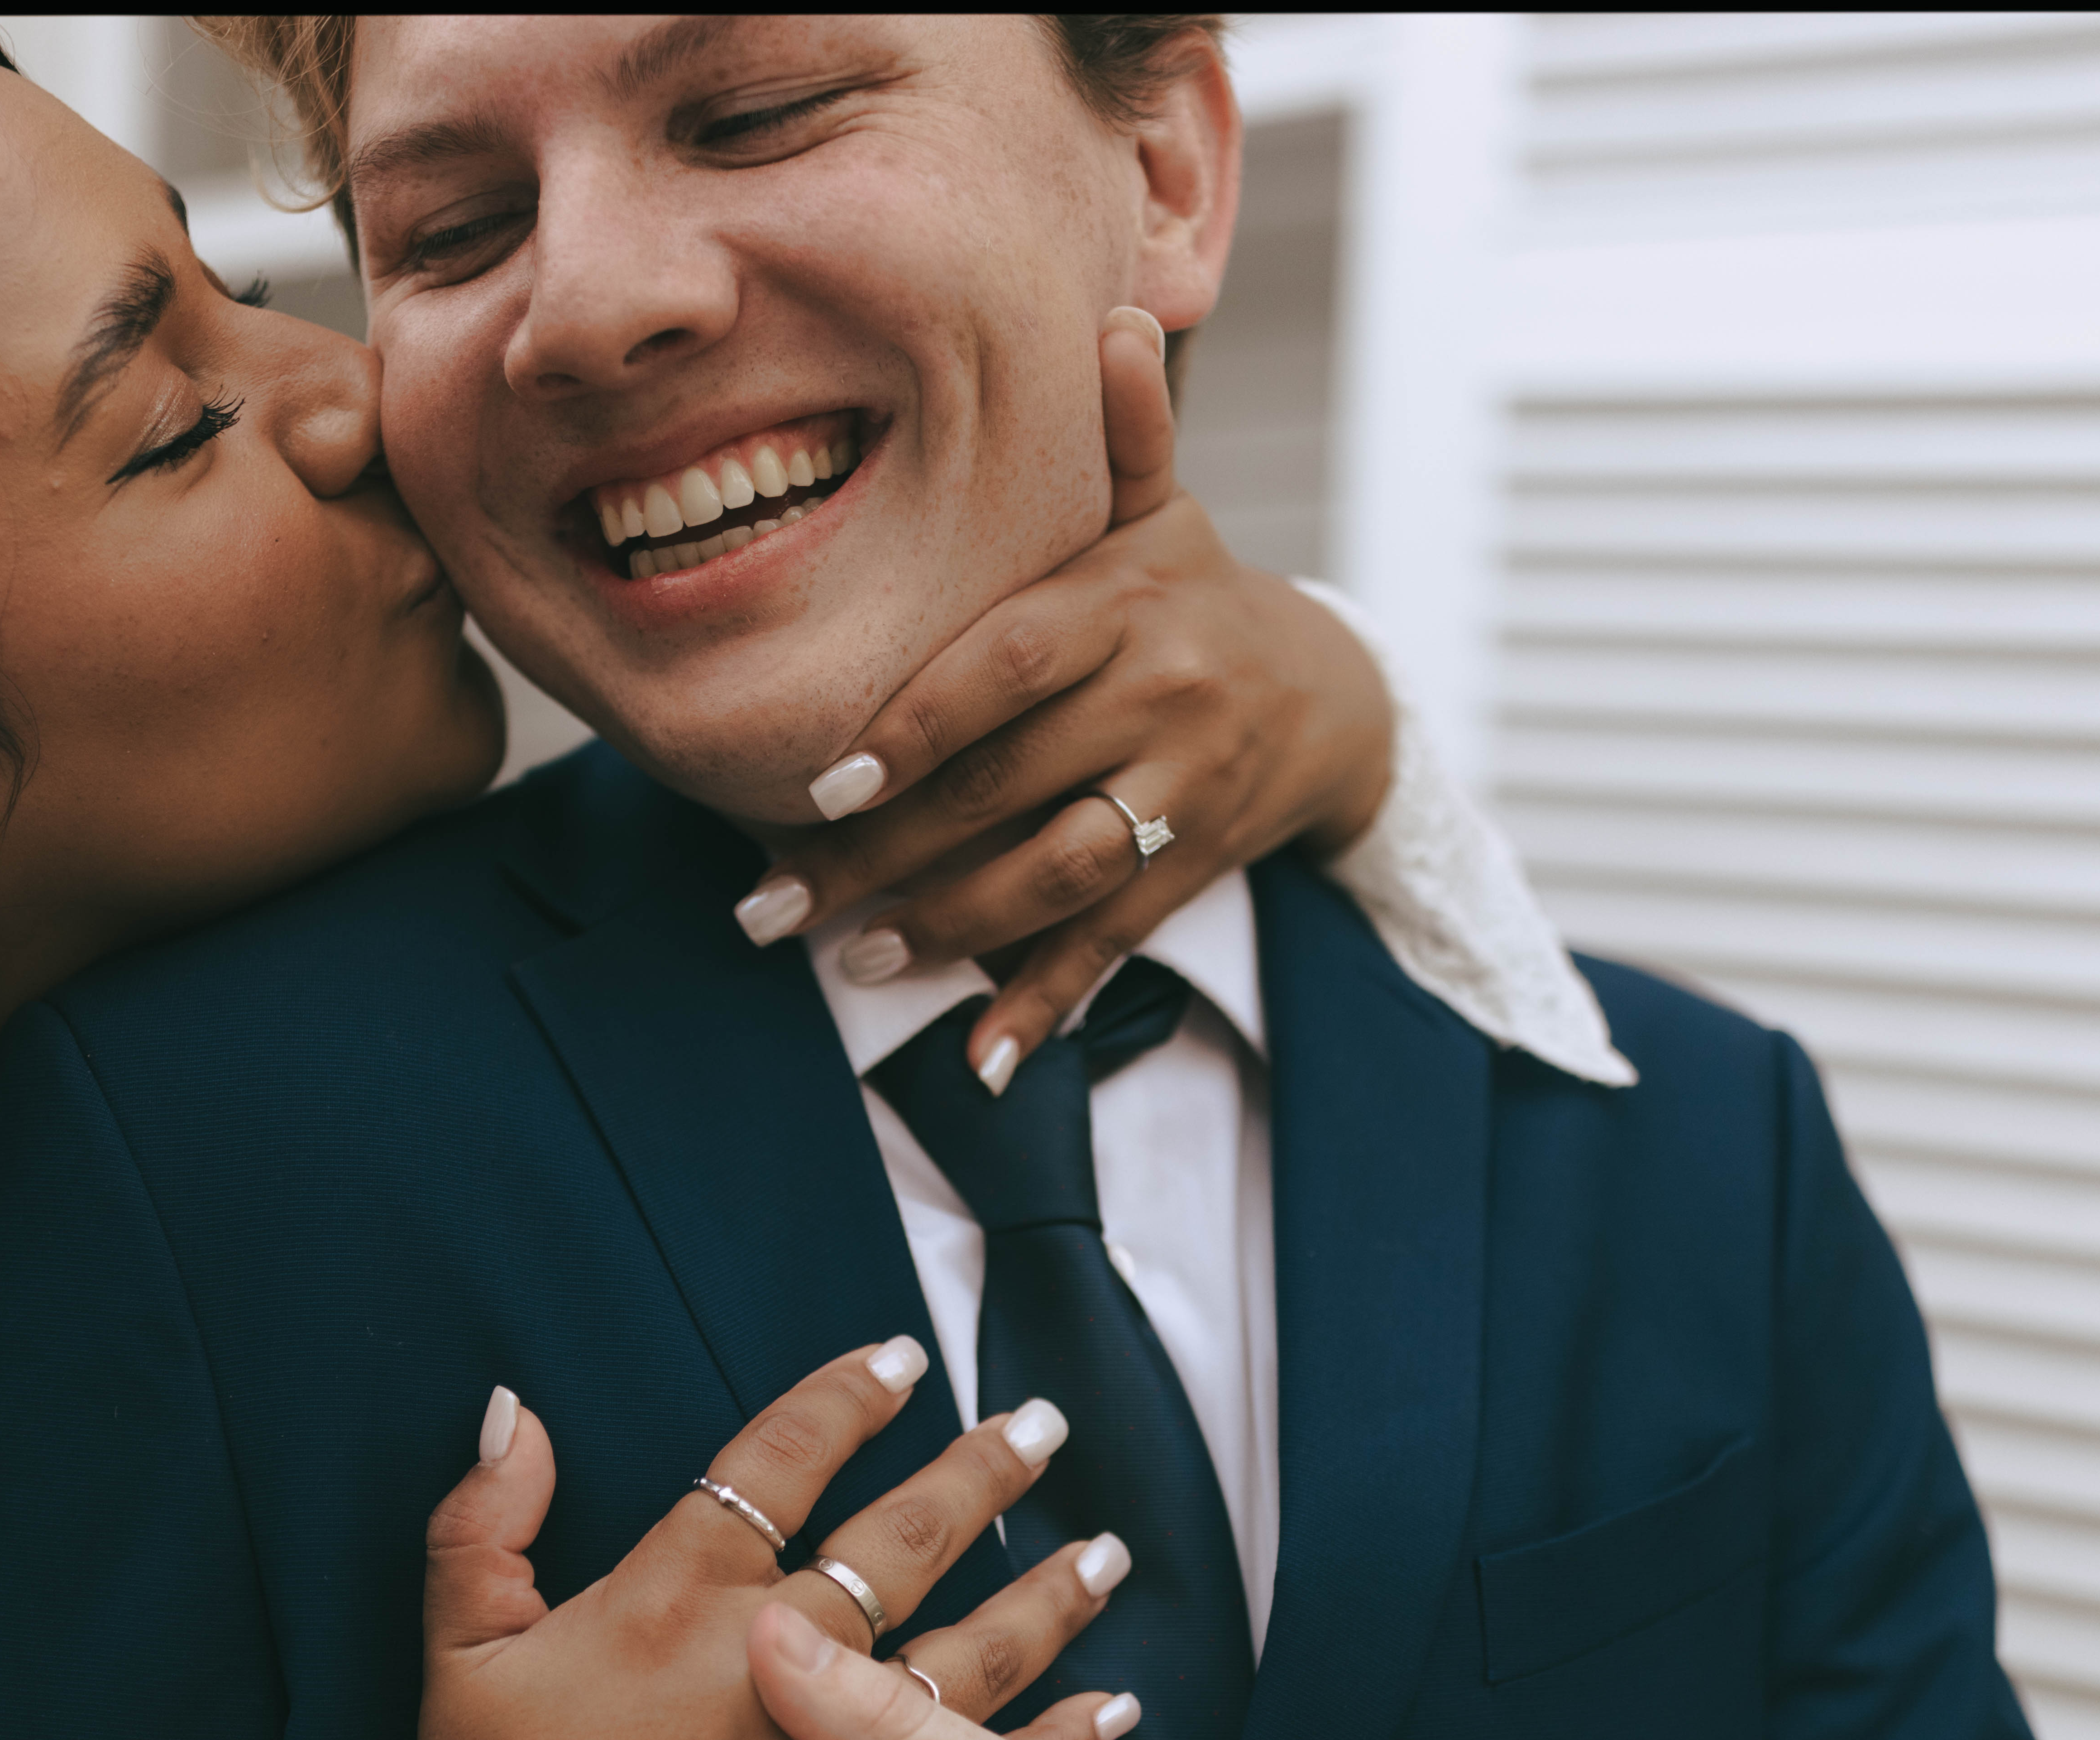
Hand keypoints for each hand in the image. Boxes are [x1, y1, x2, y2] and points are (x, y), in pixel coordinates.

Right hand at [419, 1343, 1142, 1739]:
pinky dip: (1063, 1736)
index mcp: (676, 1606)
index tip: (896, 1357)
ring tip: (1103, 1550)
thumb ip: (478, 1529)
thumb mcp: (455, 1658)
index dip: (839, 1402)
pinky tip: (1113, 1704)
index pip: (776, 1467)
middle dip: (976, 1473)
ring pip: (970, 1651)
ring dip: (1044, 1594)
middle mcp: (774, 1669)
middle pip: (902, 1542)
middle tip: (1040, 1423)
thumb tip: (518, 1412)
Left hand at [735, 305, 1399, 1082]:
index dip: (917, 728)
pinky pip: (1113, 943)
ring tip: (850, 963)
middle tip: (770, 908)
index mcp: (1127, 605)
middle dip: (881, 857)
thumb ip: (1123, 438)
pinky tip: (977, 1060)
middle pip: (1004, 789)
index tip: (826, 784)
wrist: (1329, 691)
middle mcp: (1162, 698)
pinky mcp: (1196, 867)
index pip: (1005, 669)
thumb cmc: (1190, 595)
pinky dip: (1046, 1005)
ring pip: (1056, 875)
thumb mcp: (1160, 512)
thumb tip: (1118, 318)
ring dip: (951, 931)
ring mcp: (1185, 789)